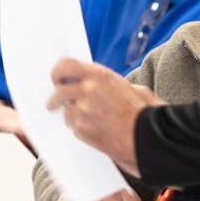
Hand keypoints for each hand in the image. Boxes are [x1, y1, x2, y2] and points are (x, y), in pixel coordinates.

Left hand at [48, 59, 163, 176]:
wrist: (144, 135)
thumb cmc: (139, 112)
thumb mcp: (124, 86)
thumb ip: (102, 81)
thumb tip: (84, 81)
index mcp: (99, 75)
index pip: (66, 65)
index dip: (58, 72)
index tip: (57, 78)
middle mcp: (88, 89)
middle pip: (59, 90)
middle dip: (55, 98)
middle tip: (54, 103)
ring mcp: (83, 109)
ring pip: (65, 111)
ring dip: (72, 116)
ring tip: (89, 121)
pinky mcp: (81, 127)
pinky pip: (72, 127)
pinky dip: (80, 129)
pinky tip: (95, 130)